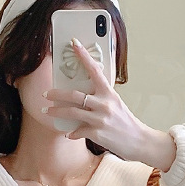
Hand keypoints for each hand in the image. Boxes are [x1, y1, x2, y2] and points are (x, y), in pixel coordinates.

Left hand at [41, 39, 176, 171]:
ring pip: (71, 112)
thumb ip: (102, 97)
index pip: (94, 69)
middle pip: (74, 95)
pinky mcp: (96, 133)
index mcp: (109, 93)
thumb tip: (87, 92)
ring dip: (56, 111)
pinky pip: (77, 131)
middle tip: (46, 94)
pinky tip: (68, 133)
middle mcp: (104, 104)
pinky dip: (71, 133)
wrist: (139, 141)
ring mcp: (99, 119)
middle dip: (56, 94)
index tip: (74, 44)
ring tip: (47, 110)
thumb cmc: (126, 122)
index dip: (84, 56)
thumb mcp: (117, 104)